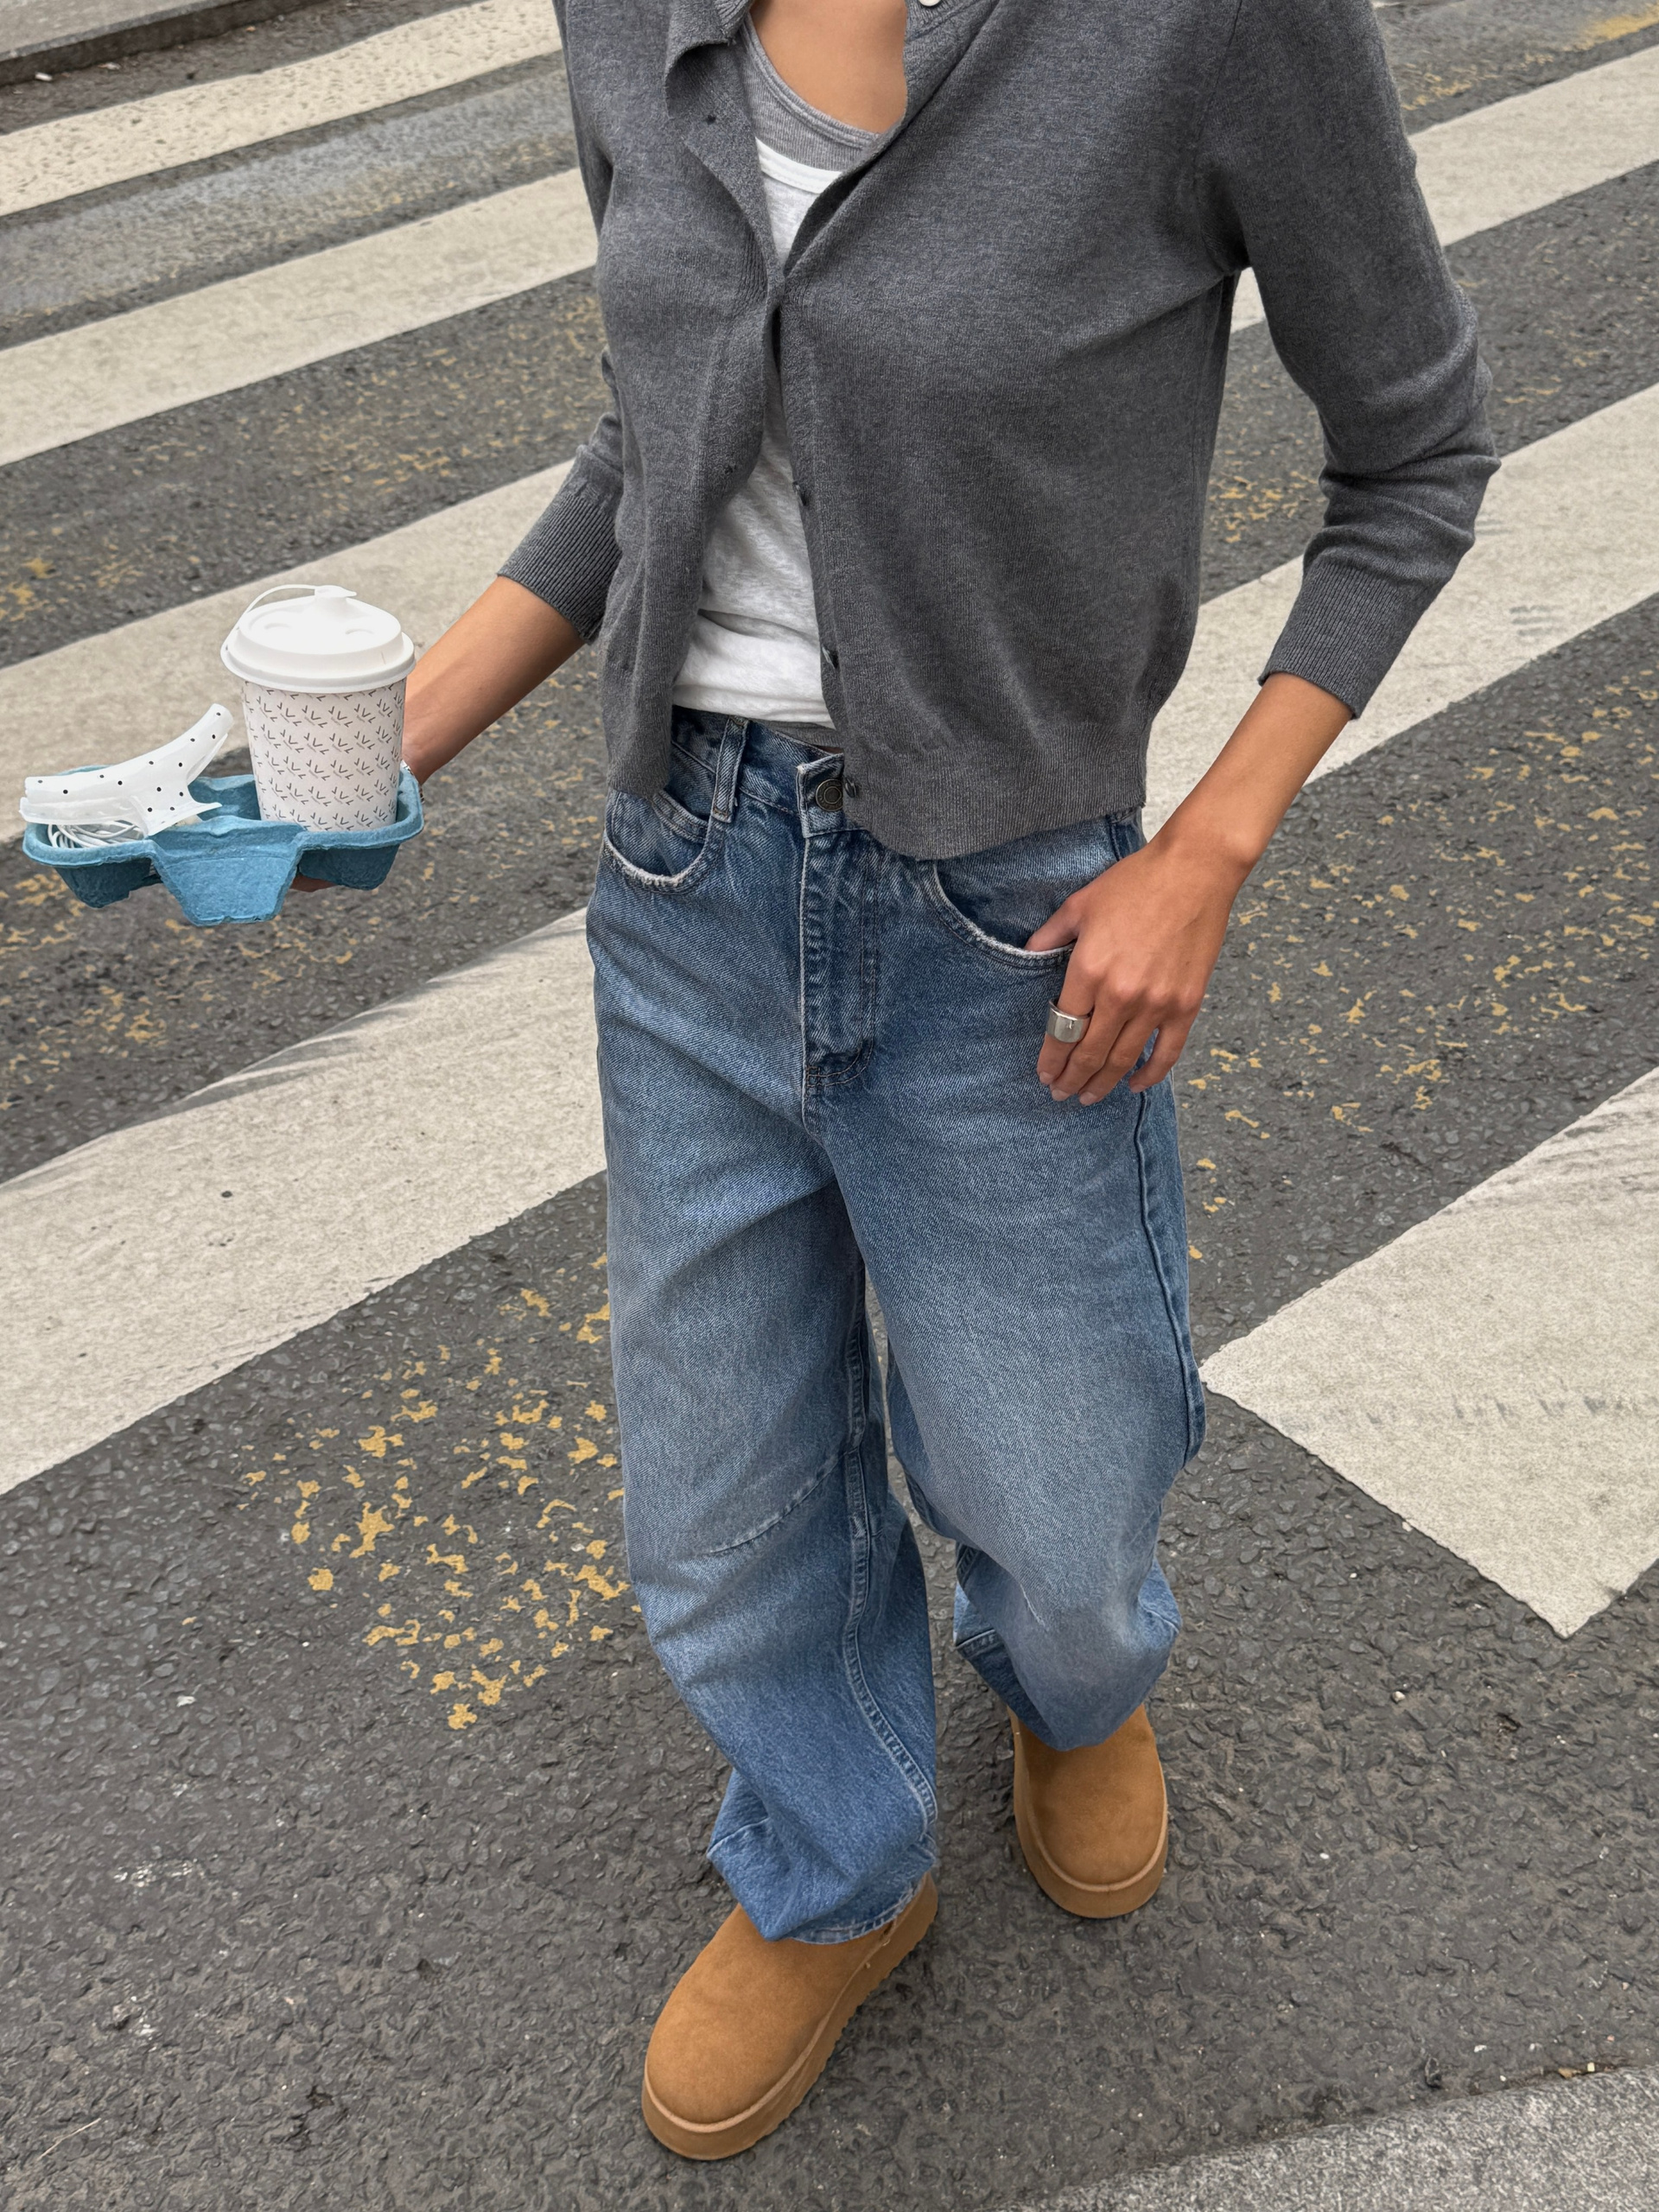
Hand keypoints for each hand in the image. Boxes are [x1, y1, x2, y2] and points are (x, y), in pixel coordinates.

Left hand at [1028, 833, 1246, 1101]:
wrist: (1194, 872)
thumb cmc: (1136, 882)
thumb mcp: (1080, 905)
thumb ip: (1050, 937)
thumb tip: (1028, 956)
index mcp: (1089, 971)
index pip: (1062, 1030)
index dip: (1051, 1059)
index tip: (1044, 1075)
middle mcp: (1121, 995)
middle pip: (1090, 1053)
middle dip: (1071, 1079)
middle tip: (1060, 1094)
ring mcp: (1157, 1003)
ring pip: (1124, 1059)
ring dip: (1103, 1083)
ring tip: (1088, 1097)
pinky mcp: (1186, 1004)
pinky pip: (1167, 1052)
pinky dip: (1150, 1074)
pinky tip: (1135, 1085)